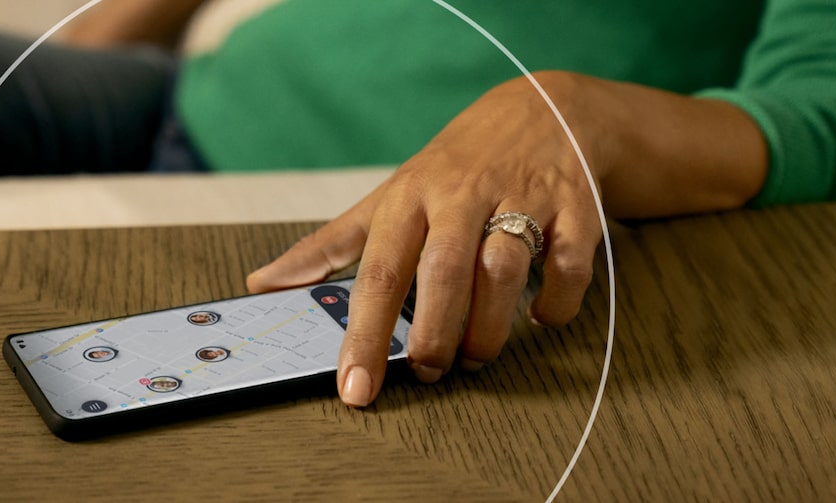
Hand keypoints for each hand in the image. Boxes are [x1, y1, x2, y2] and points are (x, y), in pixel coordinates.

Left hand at [247, 71, 765, 406]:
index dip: (365, 335)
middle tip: (429, 372)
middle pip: (444, 272)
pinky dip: (558, 300)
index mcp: (410, 198)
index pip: (378, 272)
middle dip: (435, 334)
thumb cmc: (452, 169)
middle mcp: (462, 195)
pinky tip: (543, 316)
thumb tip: (261, 284)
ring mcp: (521, 196)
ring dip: (490, 326)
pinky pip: (569, 262)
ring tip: (475, 355)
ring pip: (504, 269)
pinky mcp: (575, 205)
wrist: (540, 110)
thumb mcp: (389, 198)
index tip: (354, 389)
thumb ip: (330, 246)